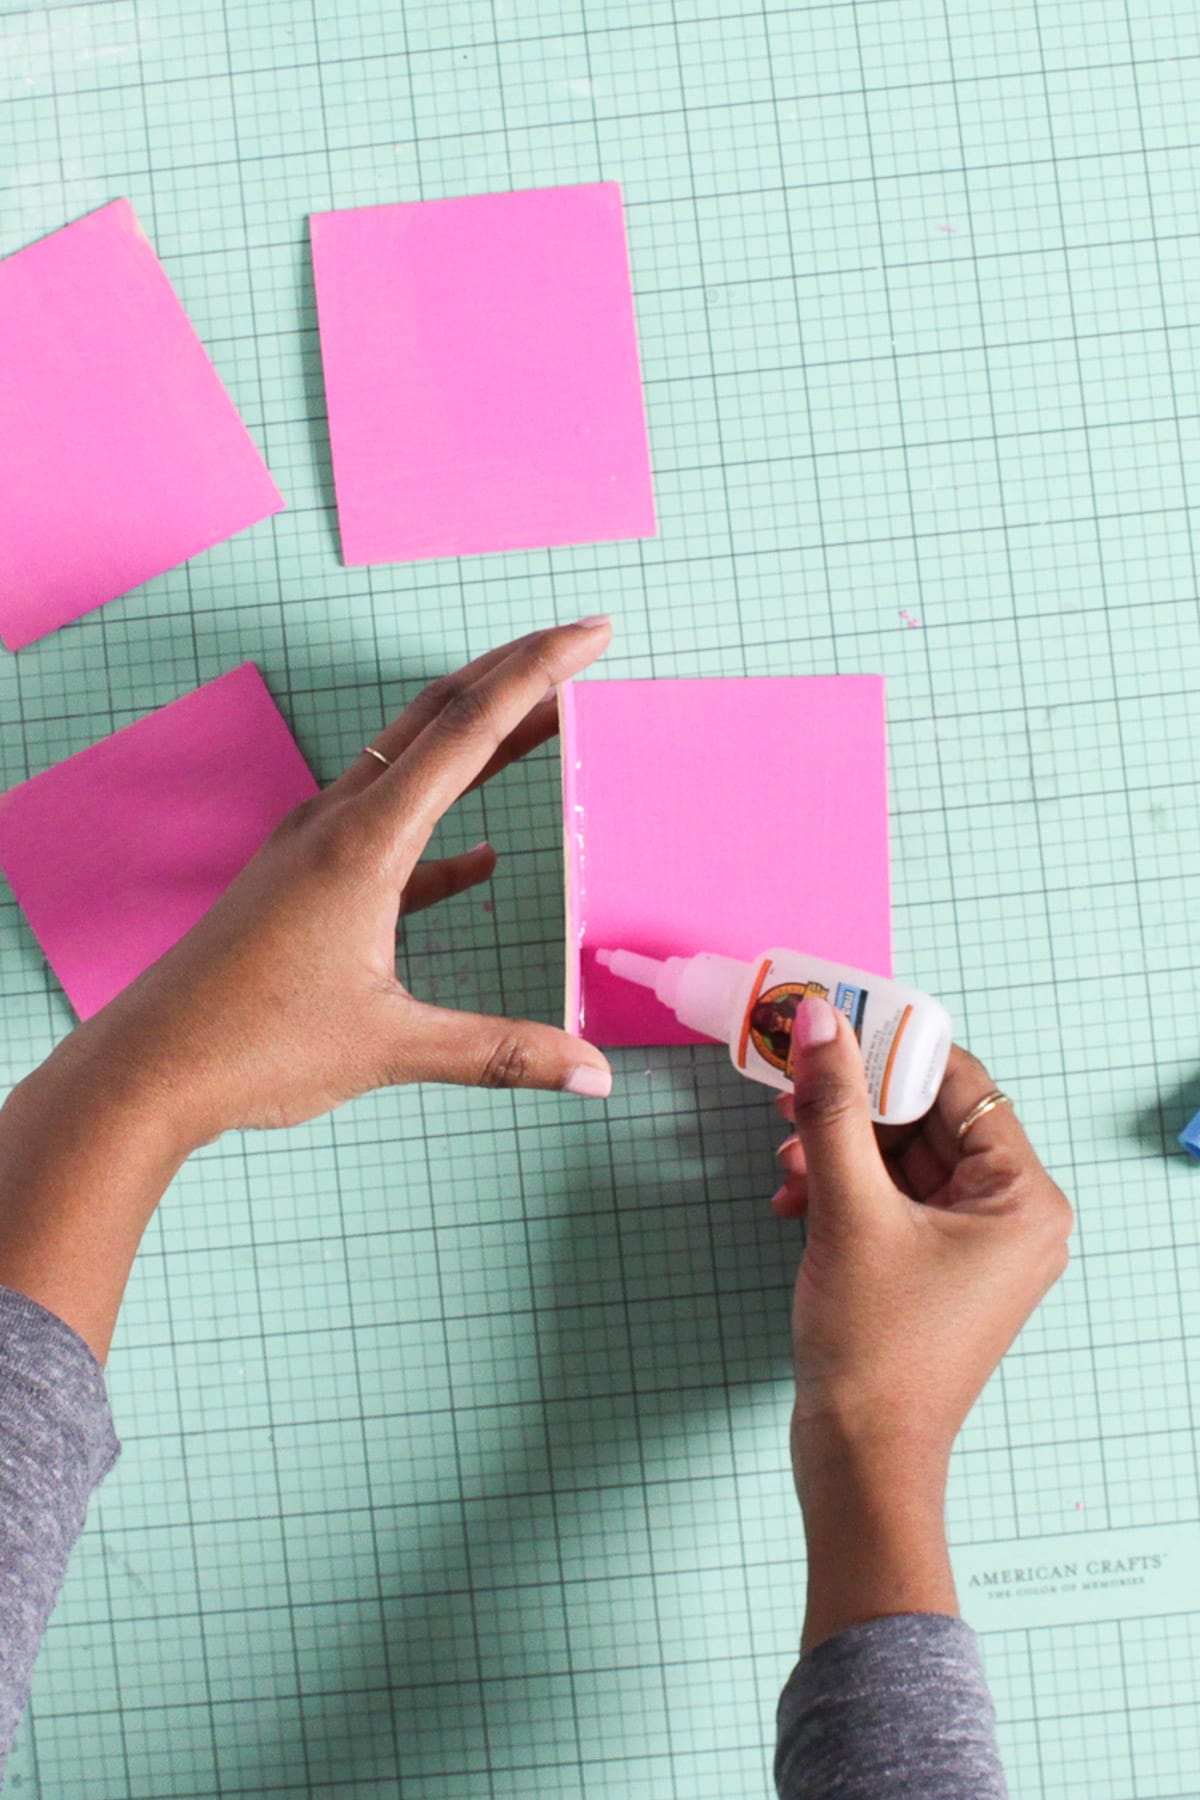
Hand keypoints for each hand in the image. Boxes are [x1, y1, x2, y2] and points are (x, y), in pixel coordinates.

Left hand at [50, 618, 615, 1147]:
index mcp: (365, 843)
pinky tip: (479, 857)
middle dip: (514, 676)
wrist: (147, 1068)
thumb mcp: (391, 1048)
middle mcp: (337, 824)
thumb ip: (503, 1053)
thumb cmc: (253, 1047)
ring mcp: (314, 850)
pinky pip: (388, 837)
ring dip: (482, 742)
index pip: (469, 728)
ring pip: (412, 768)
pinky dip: (442, 831)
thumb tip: (595, 1072)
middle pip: (438, 719)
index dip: (537, 672)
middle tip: (581, 646)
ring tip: (547, 725)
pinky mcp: (302, 885)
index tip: (591, 631)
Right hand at [773, 995, 1071, 1649]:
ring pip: (902, 1160)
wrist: (860, 1457)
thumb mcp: (848, 1209)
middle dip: (852, 1109)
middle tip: (790, 1094)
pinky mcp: (937, 1270)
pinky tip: (793, 1201)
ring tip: (783, 1164)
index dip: (891, 1050)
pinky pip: (893, 1201)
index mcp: (1023, 1199)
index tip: (831, 1025)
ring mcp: (976, 1248)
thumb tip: (819, 1021)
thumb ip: (832, 1107)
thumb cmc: (874, 1344)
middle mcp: (1014, 1218)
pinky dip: (843, 1192)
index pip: (961, 1085)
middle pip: (928, 1121)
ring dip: (838, 1152)